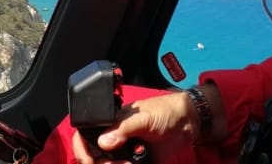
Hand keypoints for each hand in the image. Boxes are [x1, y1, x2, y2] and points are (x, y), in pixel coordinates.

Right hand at [70, 91, 197, 163]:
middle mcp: (116, 140)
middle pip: (94, 157)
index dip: (82, 149)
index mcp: (112, 124)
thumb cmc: (165, 112)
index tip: (88, 160)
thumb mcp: (144, 117)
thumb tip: (103, 143)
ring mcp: (126, 153)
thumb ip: (123, 129)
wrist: (189, 124)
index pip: (86, 136)